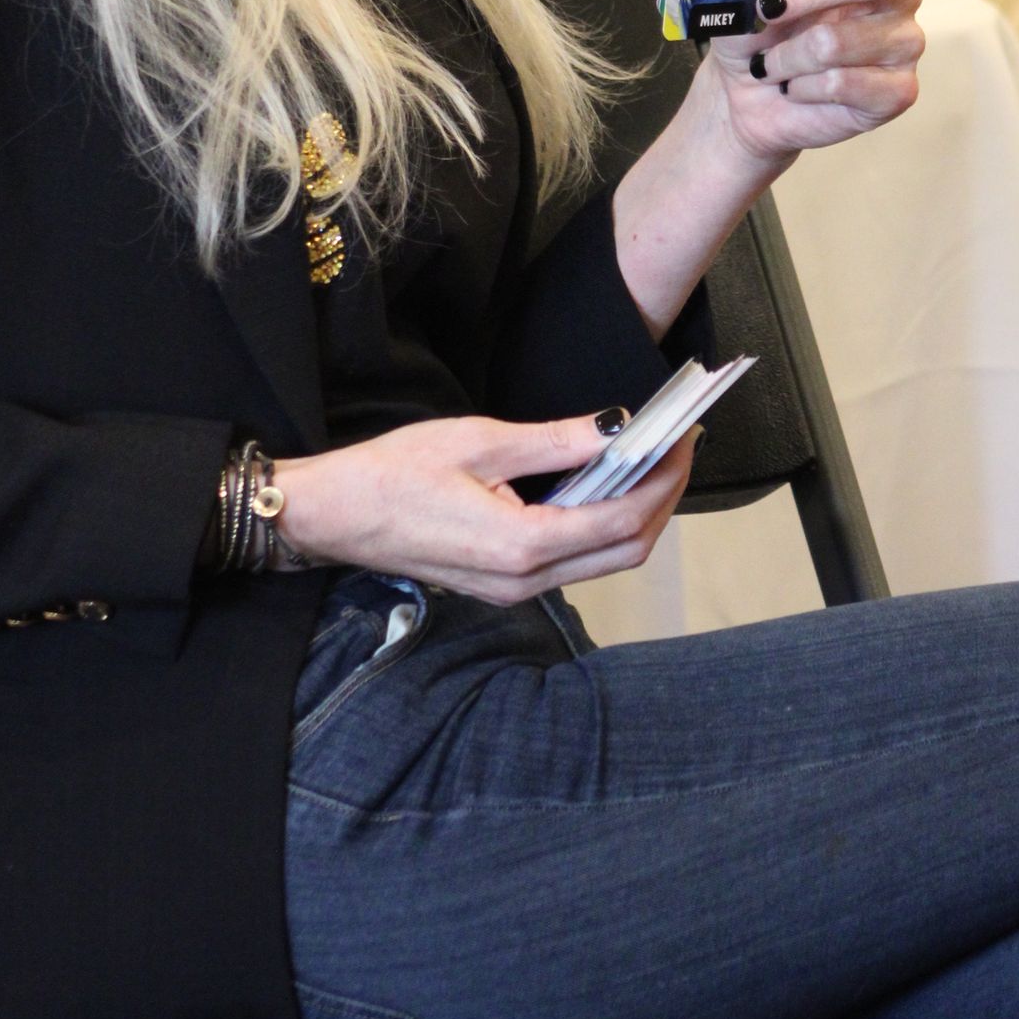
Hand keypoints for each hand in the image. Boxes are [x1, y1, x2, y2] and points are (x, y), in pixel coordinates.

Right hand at [267, 413, 697, 602]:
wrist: (332, 516)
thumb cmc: (394, 473)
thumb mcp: (479, 441)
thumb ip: (556, 441)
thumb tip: (617, 428)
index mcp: (522, 545)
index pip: (623, 519)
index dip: (664, 479)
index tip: (686, 438)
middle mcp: (524, 580)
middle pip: (626, 551)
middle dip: (662, 500)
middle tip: (680, 448)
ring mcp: (512, 589)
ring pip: (603, 561)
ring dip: (636, 515)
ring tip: (651, 462)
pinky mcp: (501, 583)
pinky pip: (572, 560)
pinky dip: (601, 525)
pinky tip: (604, 485)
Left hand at [701, 0, 924, 162]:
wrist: (748, 97)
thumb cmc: (756, 34)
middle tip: (767, 8)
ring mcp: (905, 43)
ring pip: (838, 42)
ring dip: (786, 56)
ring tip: (768, 64)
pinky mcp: (900, 91)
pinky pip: (842, 84)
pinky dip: (801, 88)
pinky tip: (794, 89)